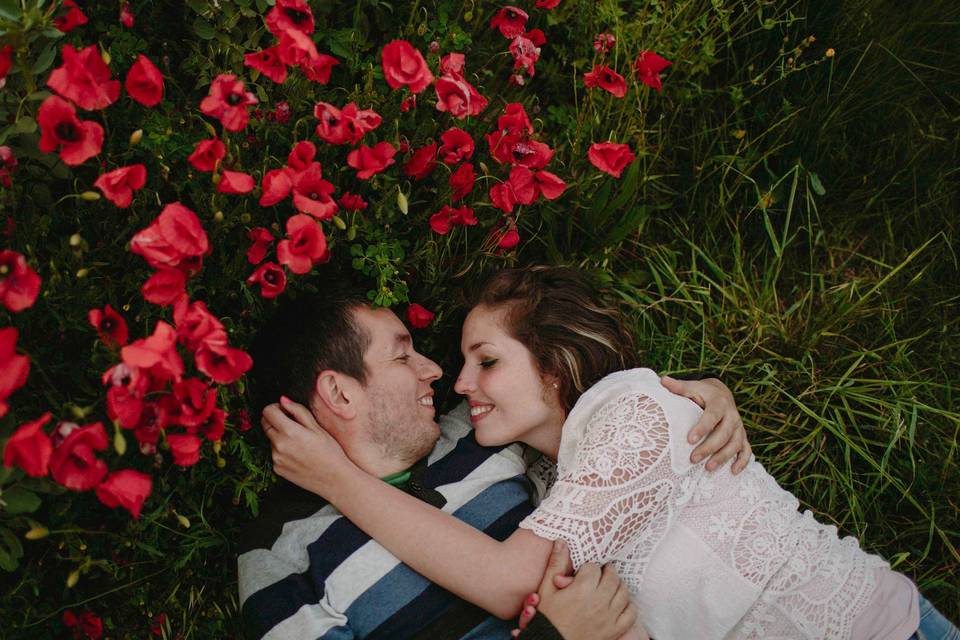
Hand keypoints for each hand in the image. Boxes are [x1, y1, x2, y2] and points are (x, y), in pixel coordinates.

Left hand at [262, 397, 354, 496]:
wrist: (335, 479)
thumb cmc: (331, 453)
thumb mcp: (318, 427)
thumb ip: (298, 411)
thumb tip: (283, 400)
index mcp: (289, 432)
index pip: (268, 411)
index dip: (275, 407)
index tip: (284, 410)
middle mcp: (279, 446)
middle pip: (265, 424)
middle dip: (275, 420)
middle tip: (292, 424)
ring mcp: (276, 459)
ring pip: (271, 440)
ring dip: (280, 436)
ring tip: (300, 443)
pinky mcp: (277, 469)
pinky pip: (275, 454)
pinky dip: (283, 451)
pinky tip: (299, 455)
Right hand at [512, 540, 637, 639]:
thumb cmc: (548, 618)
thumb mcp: (546, 589)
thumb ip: (556, 564)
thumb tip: (561, 542)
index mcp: (582, 589)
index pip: (594, 567)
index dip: (589, 567)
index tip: (586, 571)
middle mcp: (598, 602)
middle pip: (612, 577)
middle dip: (607, 571)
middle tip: (602, 572)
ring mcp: (609, 617)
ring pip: (623, 593)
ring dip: (619, 585)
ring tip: (611, 585)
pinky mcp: (615, 630)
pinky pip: (630, 613)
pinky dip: (628, 605)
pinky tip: (619, 602)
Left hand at [660, 376, 751, 472]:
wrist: (720, 394)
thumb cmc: (702, 393)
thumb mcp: (692, 388)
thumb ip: (679, 387)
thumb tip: (663, 380)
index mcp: (720, 403)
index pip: (712, 416)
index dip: (702, 428)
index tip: (689, 439)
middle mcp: (732, 416)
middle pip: (724, 434)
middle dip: (709, 447)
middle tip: (693, 458)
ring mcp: (739, 428)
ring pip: (735, 444)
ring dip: (723, 457)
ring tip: (708, 468)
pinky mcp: (742, 437)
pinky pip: (746, 450)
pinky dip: (742, 461)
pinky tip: (733, 472)